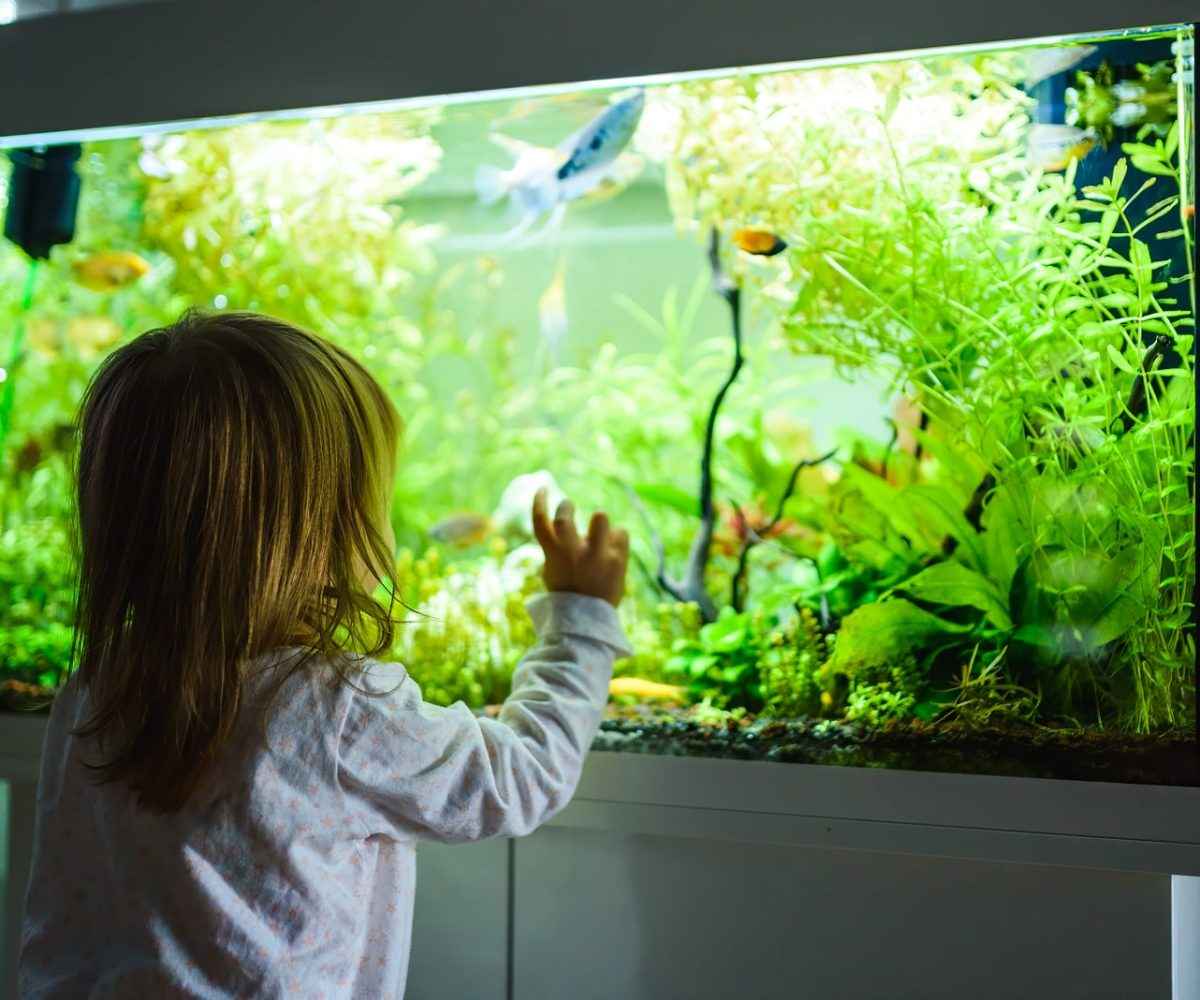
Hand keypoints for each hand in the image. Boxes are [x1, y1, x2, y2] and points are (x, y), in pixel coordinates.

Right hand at [531, 488, 628, 606]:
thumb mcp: (553, 571)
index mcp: (553, 556)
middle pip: (564, 517)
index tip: (542, 489)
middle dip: (566, 507)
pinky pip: (621, 533)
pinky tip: (613, 550)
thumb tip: (563, 526)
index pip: (540, 522)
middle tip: (568, 507)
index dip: (539, 502)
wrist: (589, 621)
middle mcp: (573, 554)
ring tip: (600, 533)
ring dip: (599, 520)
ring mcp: (596, 556)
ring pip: (600, 517)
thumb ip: (556, 548)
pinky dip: (617, 538)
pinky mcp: (617, 560)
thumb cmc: (569, 594)